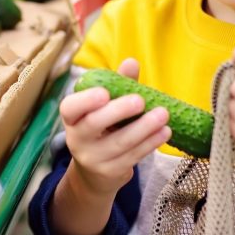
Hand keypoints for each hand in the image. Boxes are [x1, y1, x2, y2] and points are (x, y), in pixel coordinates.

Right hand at [59, 58, 170, 195]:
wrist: (95, 171)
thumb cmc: (104, 127)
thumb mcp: (106, 106)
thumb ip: (118, 84)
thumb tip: (131, 62)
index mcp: (72, 117)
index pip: (69, 107)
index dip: (85, 100)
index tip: (104, 93)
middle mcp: (77, 138)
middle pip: (95, 124)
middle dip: (119, 111)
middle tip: (140, 100)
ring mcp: (92, 158)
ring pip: (119, 142)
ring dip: (144, 127)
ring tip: (163, 114)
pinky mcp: (110, 172)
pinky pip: (132, 156)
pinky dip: (150, 143)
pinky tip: (165, 132)